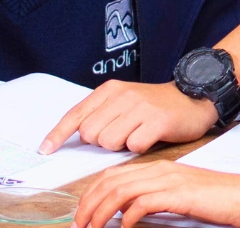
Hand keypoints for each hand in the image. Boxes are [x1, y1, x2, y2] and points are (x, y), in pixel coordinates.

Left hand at [41, 80, 217, 154]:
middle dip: (101, 142)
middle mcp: (122, 96)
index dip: (58, 134)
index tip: (45, 149)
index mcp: (110, 90)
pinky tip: (150, 137)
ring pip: (109, 142)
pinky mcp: (157, 121)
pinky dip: (139, 149)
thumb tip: (77, 135)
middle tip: (122, 134)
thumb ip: (101, 114)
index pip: (76, 114)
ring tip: (136, 134)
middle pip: (90, 134)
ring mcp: (140, 107)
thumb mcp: (124, 101)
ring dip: (120, 146)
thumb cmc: (155, 105)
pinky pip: (133, 147)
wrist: (193, 98)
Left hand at [75, 162, 239, 227]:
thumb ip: (151, 199)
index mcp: (156, 168)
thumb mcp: (177, 197)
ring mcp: (168, 180)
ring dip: (101, 211)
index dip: (91, 193)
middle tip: (79, 224)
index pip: (112, 175)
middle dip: (89, 203)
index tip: (81, 213)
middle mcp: (158, 169)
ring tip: (92, 227)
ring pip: (121, 191)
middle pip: (110, 181)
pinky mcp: (178, 194)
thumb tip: (125, 212)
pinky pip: (143, 203)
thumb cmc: (214, 199)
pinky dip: (128, 217)